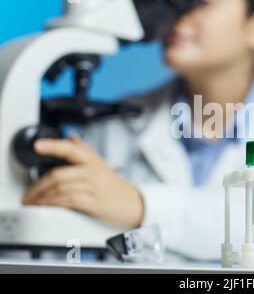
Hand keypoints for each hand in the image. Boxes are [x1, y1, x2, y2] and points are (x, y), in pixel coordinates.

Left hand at [22, 134, 143, 228]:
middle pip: (59, 174)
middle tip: (28, 193)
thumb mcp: (101, 164)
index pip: (71, 149)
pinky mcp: (95, 203)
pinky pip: (69, 201)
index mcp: (92, 161)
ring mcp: (94, 188)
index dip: (53, 146)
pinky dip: (55, 204)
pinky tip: (48, 206)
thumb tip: (71, 137)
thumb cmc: (116, 186)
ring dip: (43, 198)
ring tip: (34, 202)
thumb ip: (85, 150)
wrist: (135, 203)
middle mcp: (93, 172)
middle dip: (38, 186)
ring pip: (61, 189)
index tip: (38, 145)